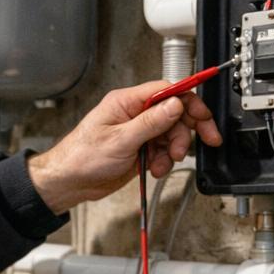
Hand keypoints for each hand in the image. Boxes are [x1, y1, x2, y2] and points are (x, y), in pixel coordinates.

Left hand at [26, 80, 222, 212]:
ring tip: (163, 164)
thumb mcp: (120, 140)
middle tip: (195, 145)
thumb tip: (175, 105)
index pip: (167, 91)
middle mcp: (134, 113)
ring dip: (173, 151)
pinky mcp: (139, 148)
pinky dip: (164, 161)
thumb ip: (151, 122)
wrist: (69, 182)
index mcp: (127, 102)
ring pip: (171, 134)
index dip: (188, 102)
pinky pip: (162, 150)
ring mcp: (138, 131)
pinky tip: (155, 169)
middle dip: (186, 130)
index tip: (204, 116)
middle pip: (174, 113)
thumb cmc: (82, 157)